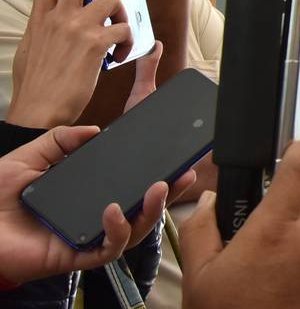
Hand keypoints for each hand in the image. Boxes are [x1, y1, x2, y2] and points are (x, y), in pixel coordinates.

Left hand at [0, 125, 193, 284]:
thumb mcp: (29, 157)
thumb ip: (59, 141)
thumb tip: (94, 131)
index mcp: (87, 195)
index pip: (128, 185)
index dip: (154, 174)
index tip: (175, 158)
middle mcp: (93, 217)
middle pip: (141, 210)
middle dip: (167, 194)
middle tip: (183, 174)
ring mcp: (86, 238)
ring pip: (133, 232)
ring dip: (151, 211)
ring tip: (157, 189)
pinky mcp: (74, 256)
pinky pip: (106, 250)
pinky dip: (116, 231)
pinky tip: (113, 211)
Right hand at [8, 0, 131, 127]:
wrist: (38, 110)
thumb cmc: (35, 85)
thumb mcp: (29, 47)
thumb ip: (41, 28)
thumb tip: (48, 21)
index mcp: (39, 18)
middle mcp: (57, 18)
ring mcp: (77, 29)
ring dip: (123, 13)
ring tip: (120, 32)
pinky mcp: (95, 45)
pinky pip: (124, 29)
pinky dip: (129, 41)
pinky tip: (119, 56)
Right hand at [179, 142, 299, 308]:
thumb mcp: (198, 277)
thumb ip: (203, 229)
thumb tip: (213, 199)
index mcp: (274, 231)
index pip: (299, 167)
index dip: (297, 151)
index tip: (292, 150)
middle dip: (289, 214)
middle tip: (263, 243)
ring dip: (299, 253)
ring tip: (271, 285)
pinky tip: (288, 301)